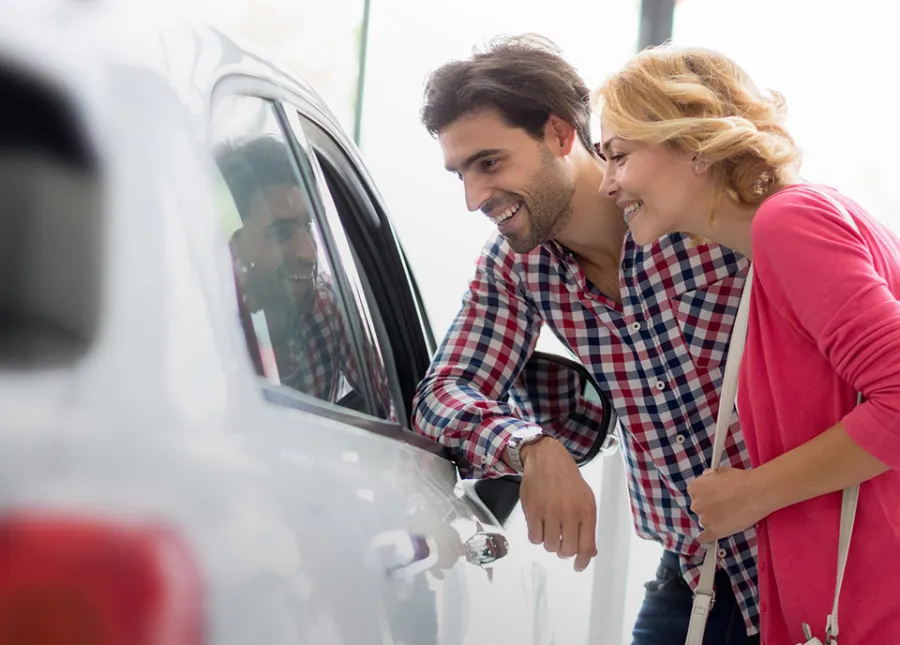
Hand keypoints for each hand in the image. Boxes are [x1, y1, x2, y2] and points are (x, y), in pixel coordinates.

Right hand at [517, 437, 597, 571]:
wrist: (547, 459)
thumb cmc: (569, 480)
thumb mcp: (586, 499)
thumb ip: (588, 526)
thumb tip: (590, 553)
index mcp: (586, 511)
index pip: (586, 547)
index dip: (582, 562)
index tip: (578, 566)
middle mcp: (569, 513)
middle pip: (566, 550)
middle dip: (564, 552)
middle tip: (561, 543)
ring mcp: (549, 512)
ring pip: (549, 546)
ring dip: (550, 543)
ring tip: (550, 530)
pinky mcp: (532, 510)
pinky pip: (534, 538)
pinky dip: (537, 536)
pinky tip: (540, 525)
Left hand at [688, 466, 768, 542]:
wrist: (756, 493)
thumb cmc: (740, 480)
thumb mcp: (719, 472)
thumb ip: (709, 478)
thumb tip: (706, 478)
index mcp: (694, 489)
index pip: (695, 494)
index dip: (706, 495)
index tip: (714, 496)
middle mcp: (695, 504)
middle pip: (699, 508)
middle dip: (709, 507)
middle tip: (724, 505)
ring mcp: (704, 519)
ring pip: (704, 522)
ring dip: (712, 520)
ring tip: (729, 515)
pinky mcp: (713, 532)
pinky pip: (704, 538)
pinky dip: (706, 538)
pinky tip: (710, 536)